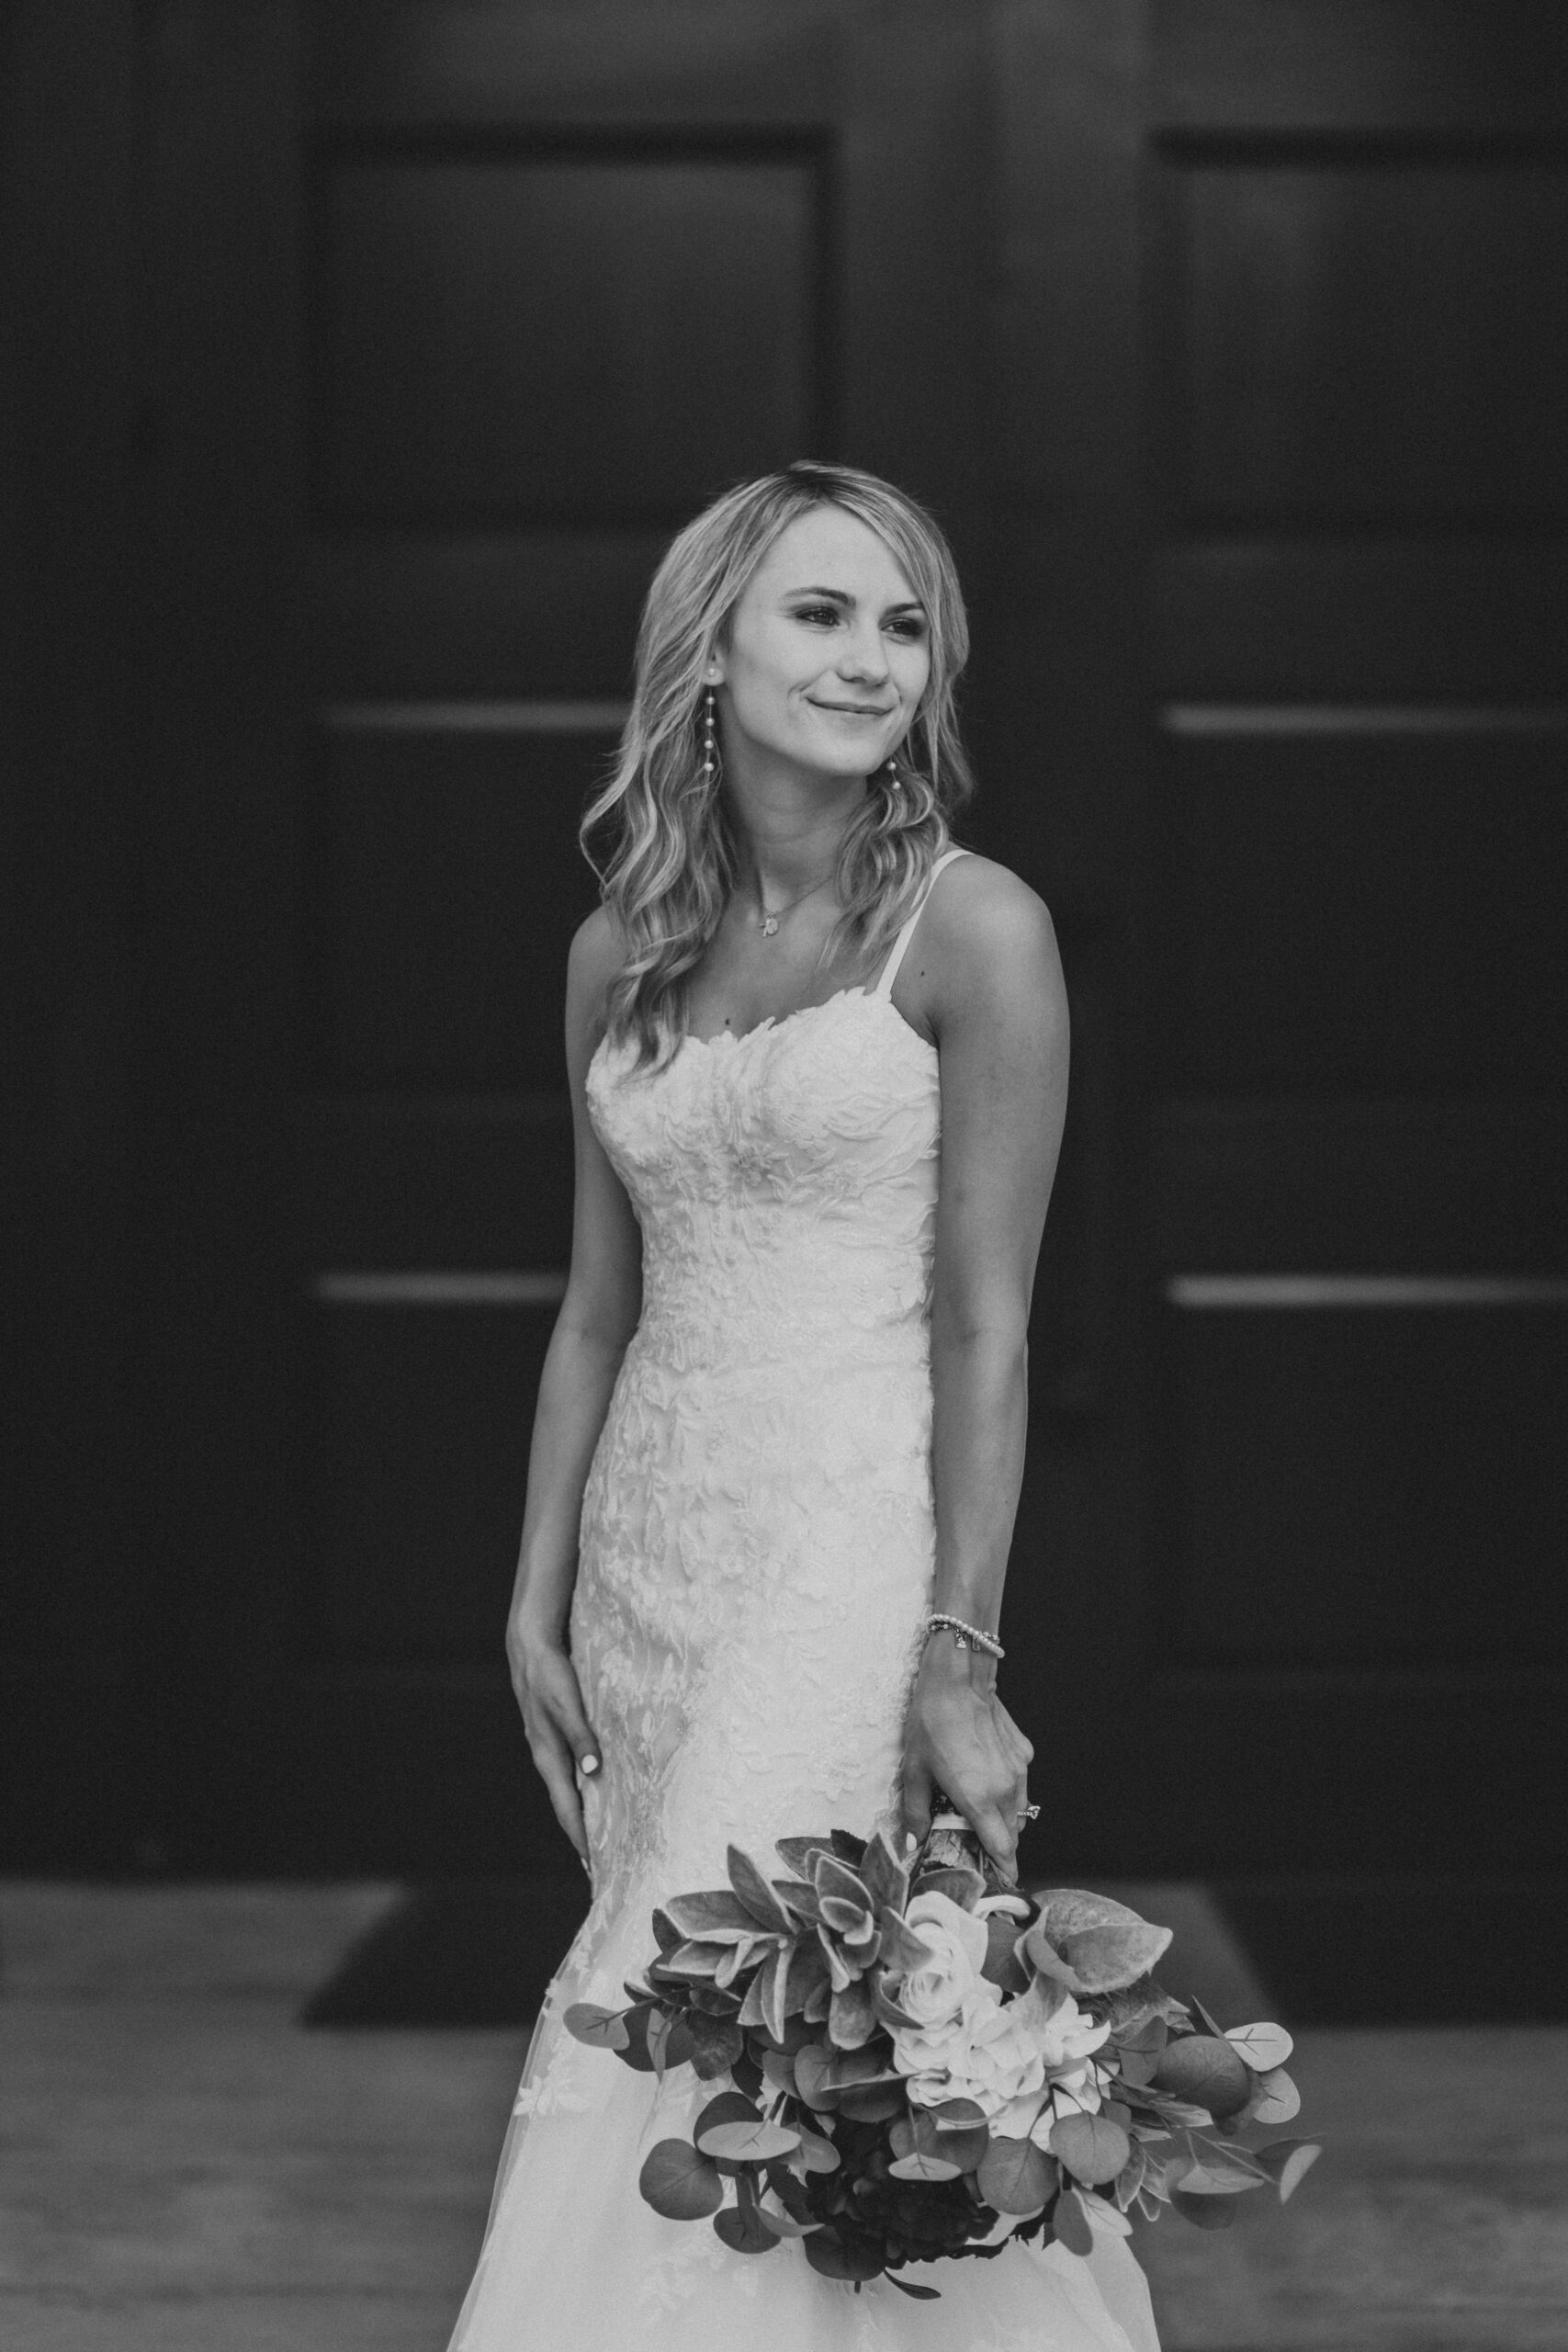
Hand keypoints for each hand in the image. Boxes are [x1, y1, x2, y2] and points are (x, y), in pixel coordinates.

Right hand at [508, 1629, 599, 1865]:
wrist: (530, 1649)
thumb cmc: (550, 1675)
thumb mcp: (567, 1704)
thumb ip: (581, 1737)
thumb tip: (592, 1773)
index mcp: (549, 1757)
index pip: (567, 1808)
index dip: (581, 1837)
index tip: (594, 1865)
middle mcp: (547, 1758)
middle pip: (565, 1807)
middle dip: (580, 1836)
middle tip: (598, 1866)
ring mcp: (548, 1749)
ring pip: (566, 1792)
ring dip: (581, 1816)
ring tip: (597, 1839)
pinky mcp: (553, 1737)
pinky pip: (568, 1774)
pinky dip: (581, 1792)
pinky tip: (593, 1793)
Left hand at [901, 1641, 1032, 1880]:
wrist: (958, 1679)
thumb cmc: (931, 1724)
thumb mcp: (915, 1771)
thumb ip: (916, 1813)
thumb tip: (913, 1844)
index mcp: (980, 1799)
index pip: (1003, 1848)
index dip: (1004, 1869)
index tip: (1000, 1880)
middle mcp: (1006, 1789)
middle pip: (1013, 1833)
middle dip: (1000, 1845)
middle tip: (977, 1845)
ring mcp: (1019, 1769)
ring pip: (1019, 1809)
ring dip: (1004, 1818)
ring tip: (978, 1811)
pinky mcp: (1023, 1752)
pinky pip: (1019, 1782)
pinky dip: (1007, 1789)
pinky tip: (984, 1774)